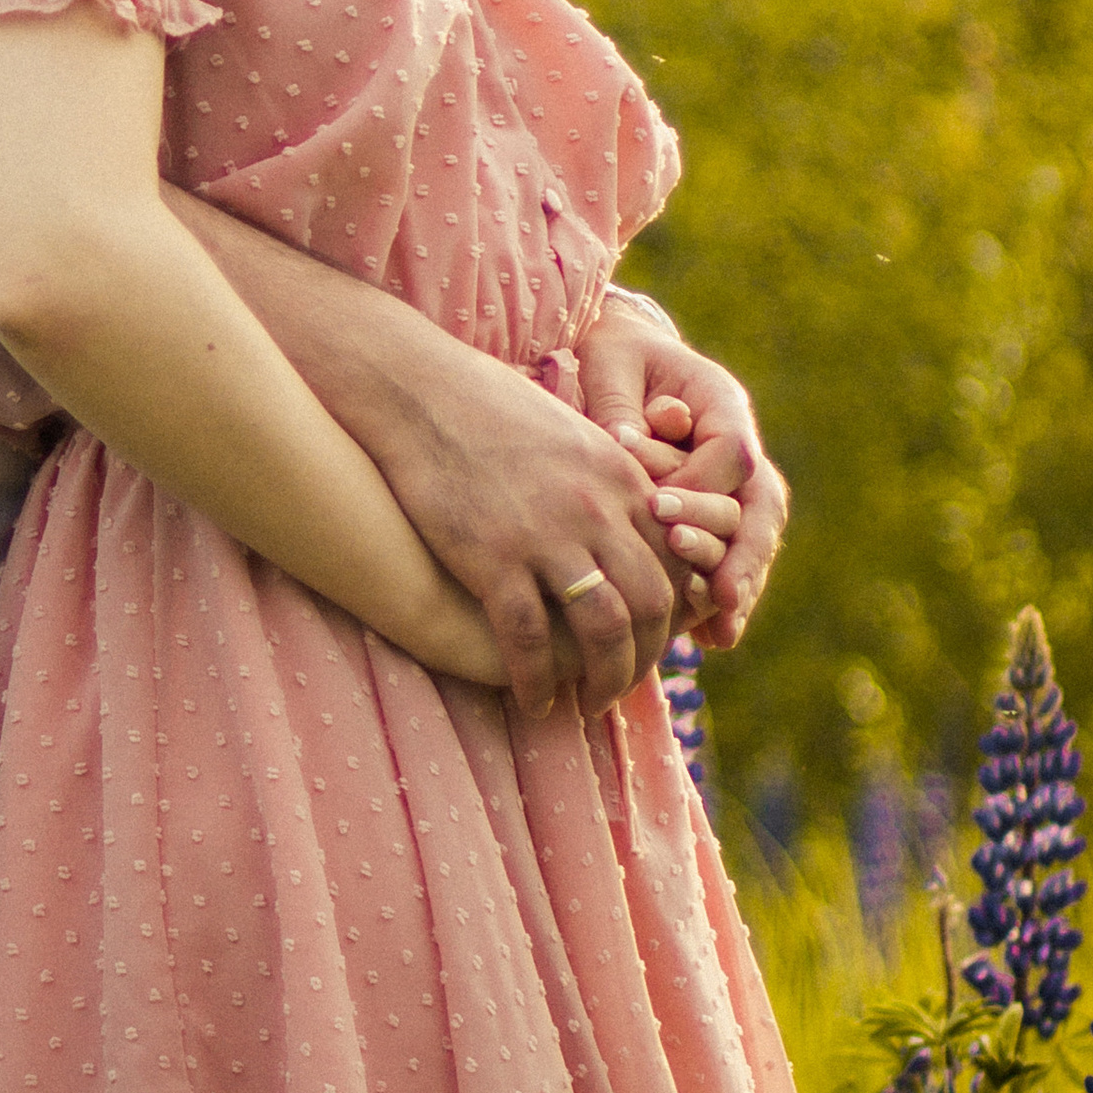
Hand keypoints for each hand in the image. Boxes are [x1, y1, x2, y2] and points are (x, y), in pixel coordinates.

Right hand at [362, 337, 686, 715]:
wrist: (417, 390)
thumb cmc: (486, 407)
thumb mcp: (569, 433)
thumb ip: (605, 480)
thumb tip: (624, 525)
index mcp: (620, 477)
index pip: (675, 561)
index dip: (672, 612)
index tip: (651, 637)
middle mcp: (595, 509)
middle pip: (650, 605)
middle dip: (645, 657)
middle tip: (623, 683)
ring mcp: (545, 536)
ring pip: (603, 629)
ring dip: (604, 678)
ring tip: (589, 702)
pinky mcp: (493, 558)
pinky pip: (529, 639)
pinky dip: (537, 681)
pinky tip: (532, 699)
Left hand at [577, 304, 787, 649]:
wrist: (615, 359)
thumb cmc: (608, 354)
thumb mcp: (608, 360)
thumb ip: (618, 401)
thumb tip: (626, 445)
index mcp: (720, 400)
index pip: (732, 453)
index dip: (702, 486)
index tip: (659, 510)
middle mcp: (738, 446)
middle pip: (760, 503)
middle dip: (735, 546)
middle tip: (704, 580)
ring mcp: (735, 486)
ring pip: (756, 538)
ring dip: (742, 581)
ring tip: (722, 619)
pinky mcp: (719, 519)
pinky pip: (736, 560)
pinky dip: (729, 599)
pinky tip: (716, 637)